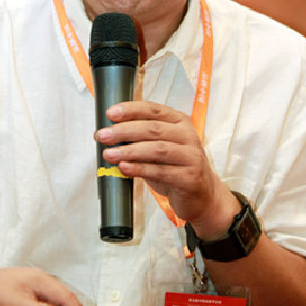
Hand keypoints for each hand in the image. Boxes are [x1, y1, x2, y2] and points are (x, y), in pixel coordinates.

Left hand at [95, 101, 238, 239]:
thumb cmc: (175, 167)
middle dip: (124, 131)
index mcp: (180, 121)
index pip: (153, 109)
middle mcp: (188, 135)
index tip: (110, 113)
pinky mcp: (189, 178)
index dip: (130, 109)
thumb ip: (142, 137)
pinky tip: (123, 168)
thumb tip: (110, 133)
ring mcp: (191, 156)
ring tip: (108, 154)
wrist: (203, 196)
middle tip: (102, 135)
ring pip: (156, 149)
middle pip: (152, 128)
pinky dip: (139, 169)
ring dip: (128, 151)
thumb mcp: (161, 146)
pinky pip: (160, 171)